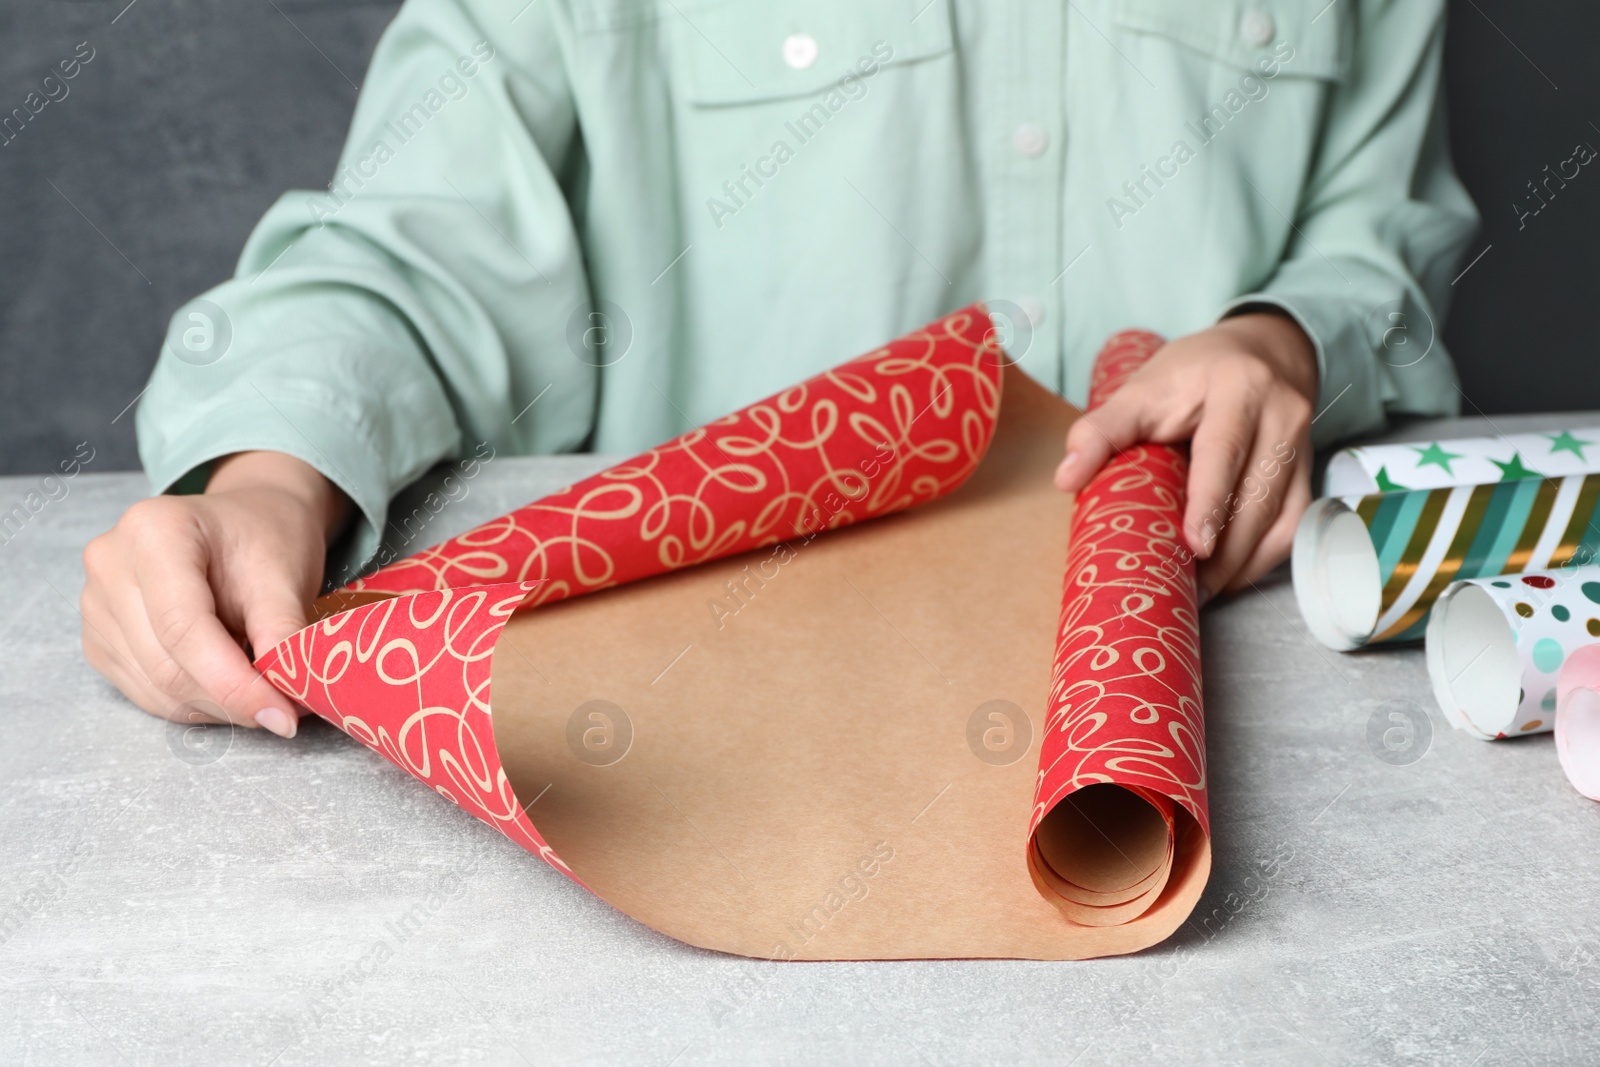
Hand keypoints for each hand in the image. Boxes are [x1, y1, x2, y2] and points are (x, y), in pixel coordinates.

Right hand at [81, 452, 348, 736]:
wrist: (245, 525)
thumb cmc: (266, 538)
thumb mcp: (285, 576)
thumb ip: (282, 634)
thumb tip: (284, 700)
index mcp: (154, 531)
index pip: (183, 628)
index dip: (233, 682)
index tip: (280, 714)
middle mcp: (110, 564)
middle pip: (165, 664)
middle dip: (230, 699)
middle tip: (284, 710)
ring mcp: (96, 604)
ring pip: (155, 688)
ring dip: (216, 706)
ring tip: (262, 691)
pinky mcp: (100, 639)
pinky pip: (145, 692)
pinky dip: (194, 703)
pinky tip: (229, 685)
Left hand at [1053, 311, 1317, 601]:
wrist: (1261, 352)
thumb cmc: (1192, 375)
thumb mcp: (1143, 388)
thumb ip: (1102, 429)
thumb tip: (1065, 478)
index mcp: (1237, 387)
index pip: (1225, 449)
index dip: (1211, 499)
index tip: (1196, 544)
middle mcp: (1281, 414)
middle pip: (1259, 493)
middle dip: (1227, 549)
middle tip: (1187, 588)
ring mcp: (1303, 444)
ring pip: (1281, 516)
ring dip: (1243, 562)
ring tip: (1202, 591)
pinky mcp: (1309, 471)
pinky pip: (1293, 525)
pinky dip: (1262, 558)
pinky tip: (1229, 576)